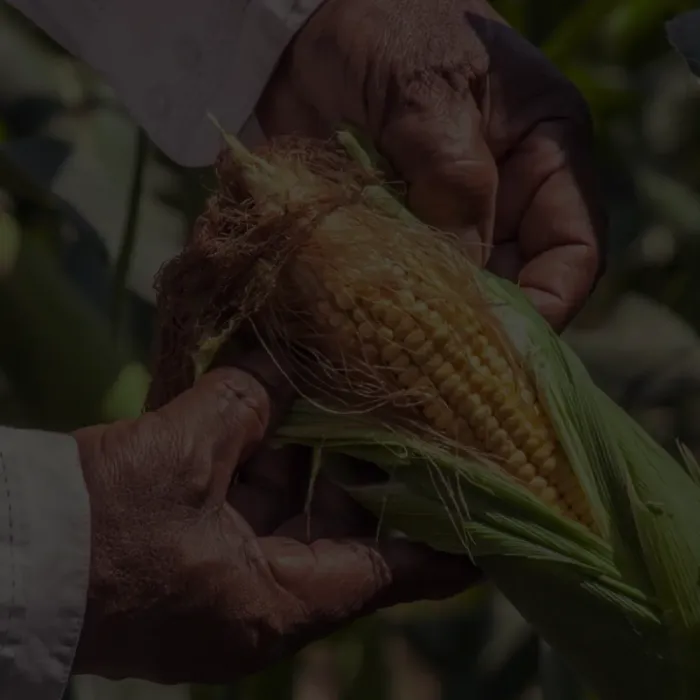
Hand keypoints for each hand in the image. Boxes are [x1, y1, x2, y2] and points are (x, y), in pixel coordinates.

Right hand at [71, 357, 475, 683]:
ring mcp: (223, 576)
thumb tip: (278, 366)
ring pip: (292, 510)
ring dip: (309, 454)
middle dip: (364, 473)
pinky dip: (264, 457)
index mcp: (273, 602)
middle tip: (402, 420)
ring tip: (339, 396)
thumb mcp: (179, 460)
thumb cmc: (95, 532)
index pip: (384, 575)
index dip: (439, 551)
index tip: (489, 531)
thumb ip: (242, 406)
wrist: (7, 563)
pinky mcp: (193, 552)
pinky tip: (274, 406)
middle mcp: (258, 599)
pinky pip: (249, 502)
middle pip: (340, 532)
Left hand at [256, 0, 606, 330]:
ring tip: (397, 352)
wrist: (307, 26)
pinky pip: (407, 284)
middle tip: (436, 367)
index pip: (573, 252)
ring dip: (430, 323)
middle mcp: (506, 198)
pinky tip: (365, 325)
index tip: (502, 345)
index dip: (547, 306)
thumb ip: (453, 178)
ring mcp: (449, 218)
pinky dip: (389, 308)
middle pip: (514, 285)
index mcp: (545, 154)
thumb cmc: (385, 27)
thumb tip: (463, 274)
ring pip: (459, 293)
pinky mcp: (399, 232)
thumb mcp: (426, 90)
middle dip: (480, 327)